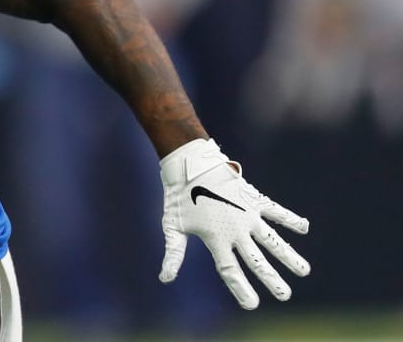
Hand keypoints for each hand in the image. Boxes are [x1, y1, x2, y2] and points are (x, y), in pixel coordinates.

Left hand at [159, 138, 309, 308]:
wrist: (190, 164)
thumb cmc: (178, 196)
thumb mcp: (172, 226)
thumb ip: (173, 254)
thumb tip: (165, 279)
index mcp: (216, 239)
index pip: (230, 271)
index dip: (241, 289)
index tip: (252, 305)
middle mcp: (236, 230)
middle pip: (256, 260)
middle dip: (272, 280)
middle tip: (285, 296)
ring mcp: (248, 215)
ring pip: (273, 240)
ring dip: (289, 256)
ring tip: (304, 271)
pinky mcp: (254, 199)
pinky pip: (276, 211)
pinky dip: (290, 218)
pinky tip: (305, 227)